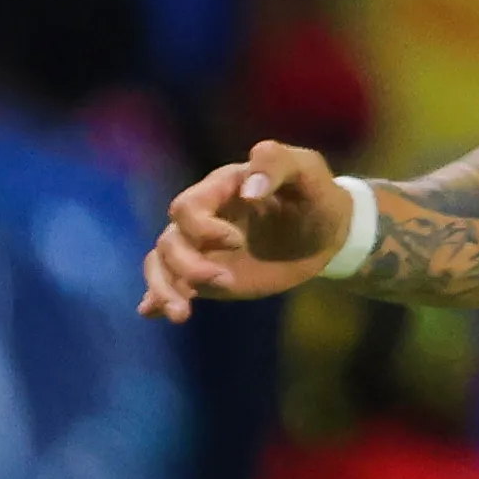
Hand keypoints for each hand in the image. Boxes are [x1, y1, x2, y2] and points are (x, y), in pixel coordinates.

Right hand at [144, 140, 355, 319]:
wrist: (325, 233)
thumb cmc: (315, 196)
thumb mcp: (307, 170)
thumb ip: (278, 164)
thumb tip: (249, 189)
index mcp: (220, 188)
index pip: (187, 208)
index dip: (203, 228)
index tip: (237, 240)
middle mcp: (204, 218)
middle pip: (170, 240)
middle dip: (187, 264)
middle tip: (224, 279)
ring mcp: (202, 248)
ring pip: (161, 263)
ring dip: (165, 288)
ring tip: (181, 314)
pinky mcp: (207, 273)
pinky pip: (170, 282)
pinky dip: (157, 297)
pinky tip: (153, 312)